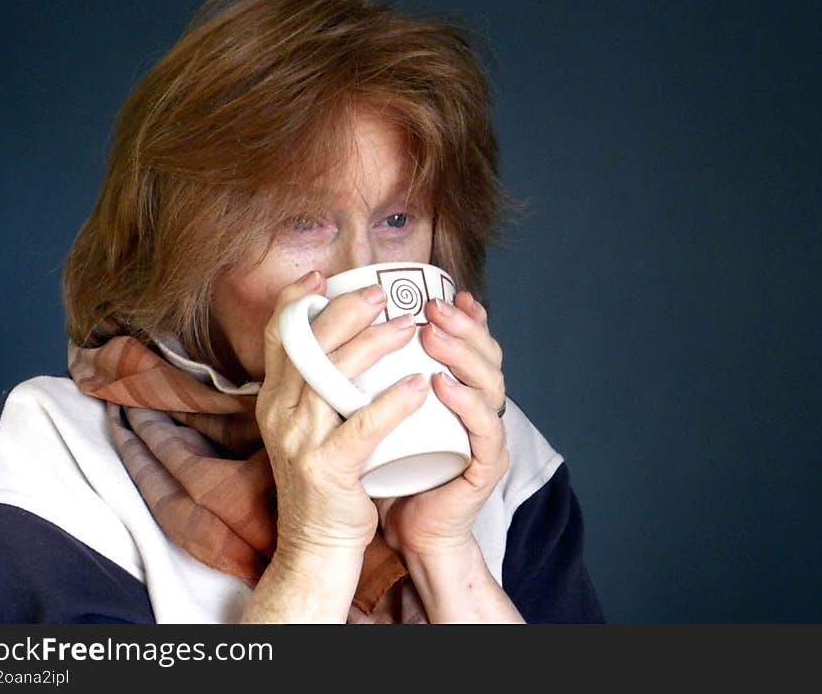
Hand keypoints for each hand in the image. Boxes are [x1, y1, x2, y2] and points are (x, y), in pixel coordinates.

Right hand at [256, 271, 428, 564]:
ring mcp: (299, 441)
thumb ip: (321, 389)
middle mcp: (279, 415)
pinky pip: (361, 428)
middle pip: (307, 346)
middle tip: (381, 295)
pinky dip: (391, 404)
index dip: (296, 301)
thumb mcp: (312, 427)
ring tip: (408, 327)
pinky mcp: (326, 469)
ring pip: (332, 377)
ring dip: (373, 346)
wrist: (317, 545)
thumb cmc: (328, 480)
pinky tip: (418, 385)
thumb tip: (351, 343)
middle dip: (345, 312)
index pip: (277, 337)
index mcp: (274, 400)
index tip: (323, 277)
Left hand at [375, 291, 508, 557]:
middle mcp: (479, 407)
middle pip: (486, 353)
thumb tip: (330, 332)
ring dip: (462, 354)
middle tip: (432, 306)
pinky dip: (466, 403)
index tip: (437, 291)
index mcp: (459, 391)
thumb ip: (365, 378)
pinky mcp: (486, 465)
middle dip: (460, 324)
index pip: (470, 343)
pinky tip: (442, 384)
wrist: (406, 530)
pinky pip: (484, 428)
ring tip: (432, 335)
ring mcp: (486, 436)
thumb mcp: (374, 414)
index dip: (461, 315)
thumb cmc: (387, 470)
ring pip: (490, 383)